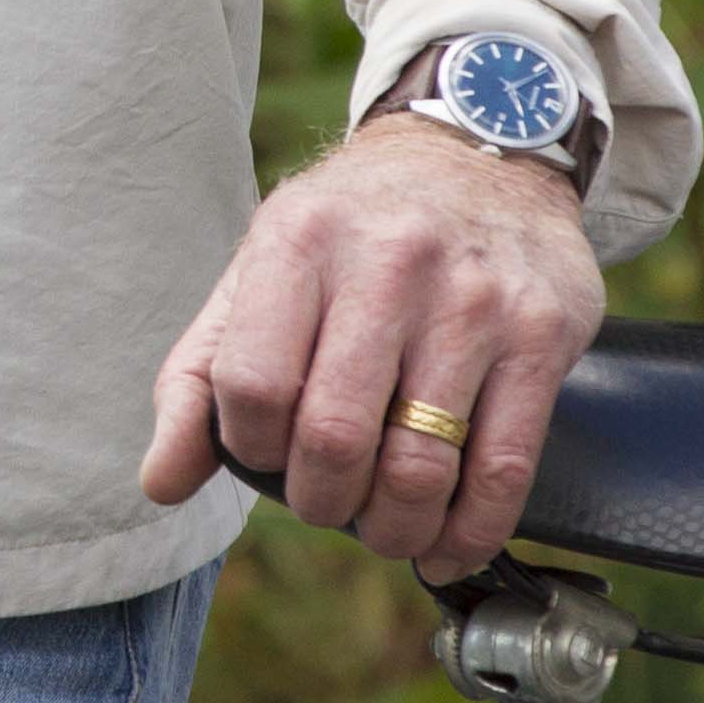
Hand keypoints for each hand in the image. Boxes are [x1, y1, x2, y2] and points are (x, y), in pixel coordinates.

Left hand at [139, 110, 600, 575]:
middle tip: (325, 506)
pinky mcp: (542, 336)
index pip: (251, 384)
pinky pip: (504, 466)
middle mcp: (389, 265)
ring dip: (392, 527)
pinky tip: (445, 547)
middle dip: (321, 501)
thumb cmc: (348, 234)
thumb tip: (161, 483)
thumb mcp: (257, 273)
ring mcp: (473, 302)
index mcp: (298, 243)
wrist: (478, 156)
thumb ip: (198, 377)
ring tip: (381, 530)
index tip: (264, 457)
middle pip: (334, 436)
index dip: (249, 446)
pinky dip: (469, 529)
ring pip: (420, 463)